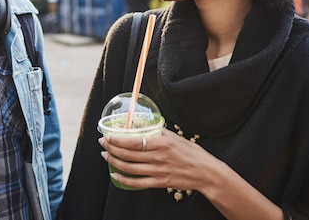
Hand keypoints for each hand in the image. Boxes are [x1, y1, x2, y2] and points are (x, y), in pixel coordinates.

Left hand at [98, 129, 212, 192]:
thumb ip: (158, 132)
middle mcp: (158, 157)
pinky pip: (137, 183)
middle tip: (103, 143)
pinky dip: (123, 180)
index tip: (108, 136)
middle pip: (128, 154)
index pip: (134, 141)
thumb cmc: (191, 152)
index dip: (118, 140)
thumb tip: (142, 125)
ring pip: (130, 168)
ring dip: (114, 161)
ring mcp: (158, 171)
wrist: (205, 173)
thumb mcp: (175, 137)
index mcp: (162, 143)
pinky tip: (115, 175)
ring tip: (106, 155)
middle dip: (112, 148)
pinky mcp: (159, 183)